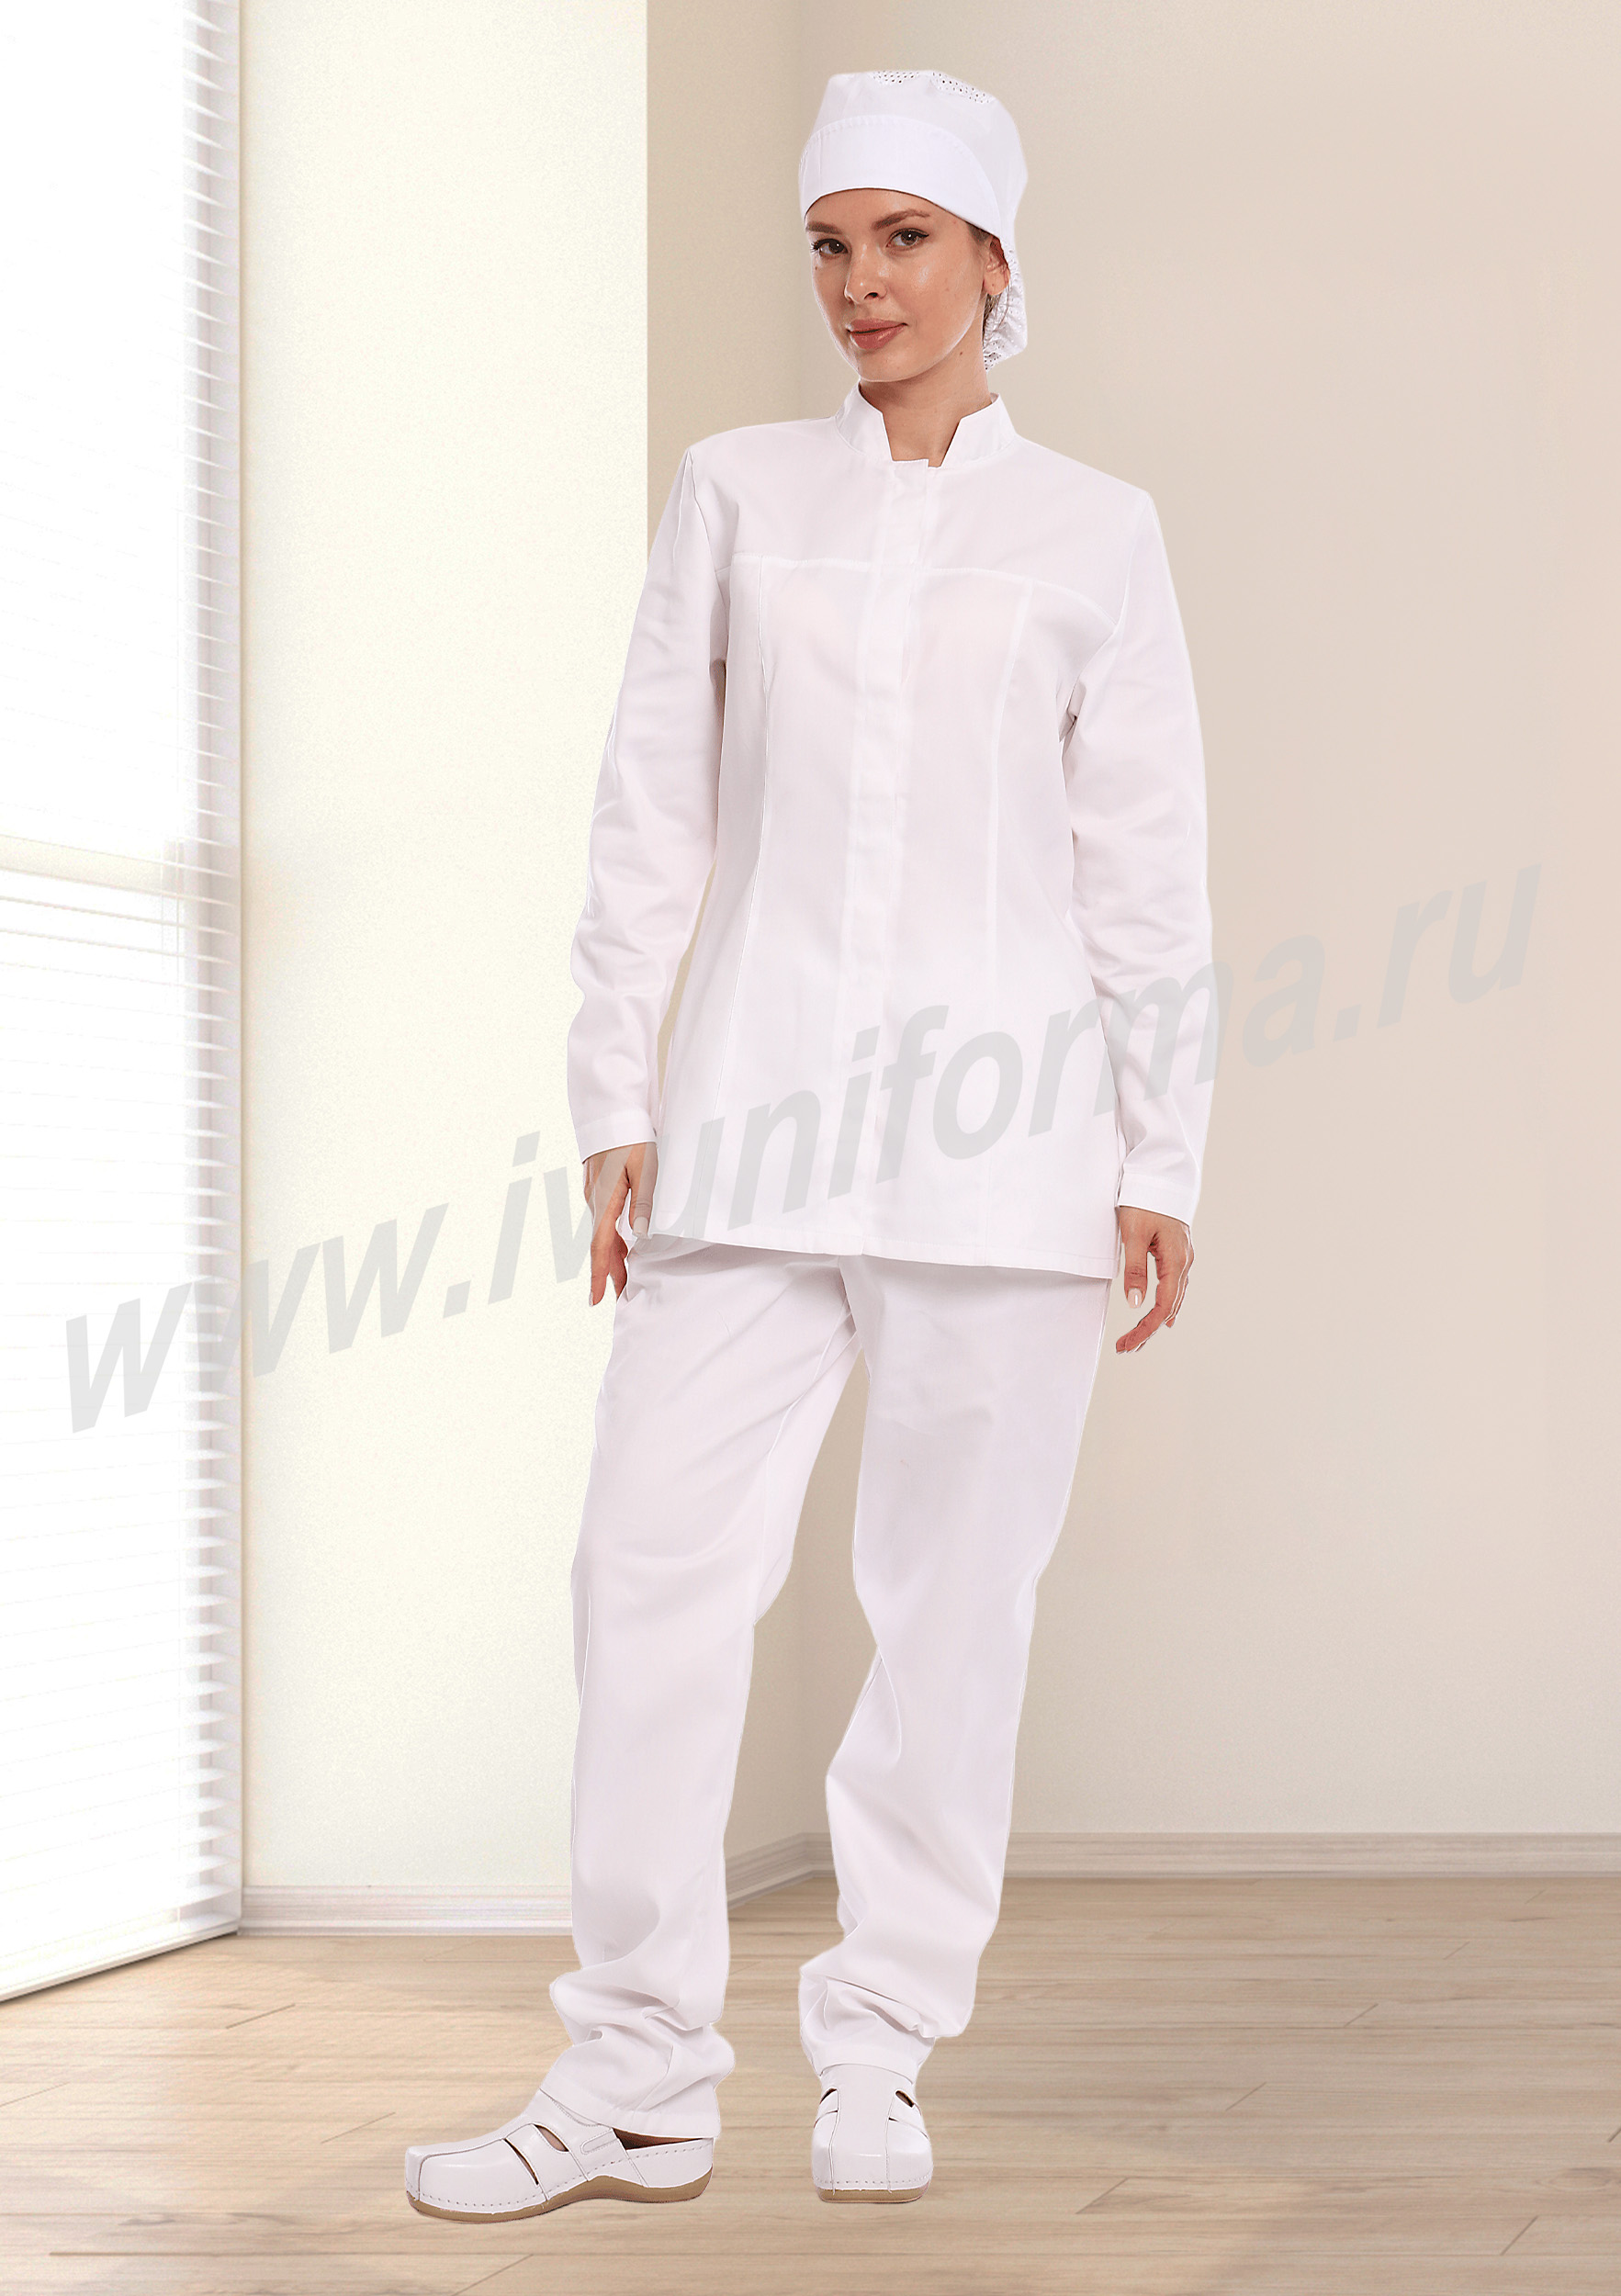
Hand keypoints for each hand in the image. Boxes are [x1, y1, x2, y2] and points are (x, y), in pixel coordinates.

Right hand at [582, 1141, 656, 1305]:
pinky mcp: (599, 1186)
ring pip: (602, 1233)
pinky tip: (620, 1245)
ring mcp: (594, 1193)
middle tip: (618, 1298)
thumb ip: (644, 1200)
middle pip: (601, 1245)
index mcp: (605, 1200)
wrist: (611, 1111)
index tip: (595, 1300)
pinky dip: (610, 1238)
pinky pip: (603, 1220)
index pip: (599, 1247)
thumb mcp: (645, 1168)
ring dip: (611, 1257)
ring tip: (622, 1279)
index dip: (598, 1276)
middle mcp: (595, 1201)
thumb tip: (639, 1234)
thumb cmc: (631, 1137)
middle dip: (608, 1273)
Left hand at [1114, 1205, 1191, 1352]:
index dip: (1145, 1329)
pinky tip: (1164, 1316)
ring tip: (1138, 1340)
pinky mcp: (1178, 1253)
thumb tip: (1135, 1304)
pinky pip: (1175, 1286)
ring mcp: (1184, 1258)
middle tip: (1126, 1349)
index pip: (1163, 1307)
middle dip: (1148, 1330)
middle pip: (1170, 1307)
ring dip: (1155, 1321)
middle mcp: (1185, 1262)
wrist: (1159, 1175)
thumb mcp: (1133, 1235)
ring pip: (1174, 1298)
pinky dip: (1166, 1304)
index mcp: (1176, 1261)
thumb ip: (1135, 1270)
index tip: (1127, 1344)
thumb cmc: (1144, 1201)